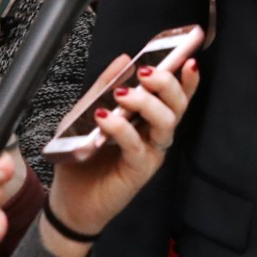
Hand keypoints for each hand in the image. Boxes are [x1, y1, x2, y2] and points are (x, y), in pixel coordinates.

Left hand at [46, 57, 199, 244]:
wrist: (68, 199)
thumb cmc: (80, 155)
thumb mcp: (85, 111)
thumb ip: (104, 85)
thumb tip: (125, 57)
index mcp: (147, 118)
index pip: (174, 95)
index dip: (186, 78)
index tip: (188, 58)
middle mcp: (154, 134)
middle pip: (177, 106)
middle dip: (168, 84)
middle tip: (147, 72)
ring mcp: (150, 152)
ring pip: (166, 123)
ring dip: (147, 103)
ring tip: (123, 94)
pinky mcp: (139, 171)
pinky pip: (138, 145)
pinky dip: (123, 128)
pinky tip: (105, 117)